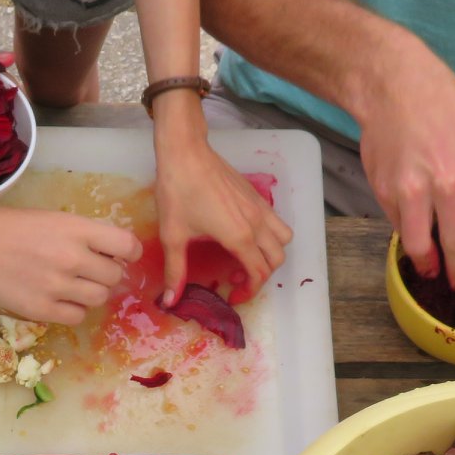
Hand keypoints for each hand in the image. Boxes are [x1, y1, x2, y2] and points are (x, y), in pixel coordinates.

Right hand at [0, 207, 142, 325]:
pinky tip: (59, 299)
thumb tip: (112, 257)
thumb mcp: (53, 219)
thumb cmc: (11, 227)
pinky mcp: (41, 309)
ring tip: (73, 286)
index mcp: (76, 229)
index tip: (120, 256)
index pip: (127, 245)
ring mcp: (57, 286)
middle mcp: (71, 258)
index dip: (128, 253)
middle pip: (114, 276)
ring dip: (91, 293)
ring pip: (99, 298)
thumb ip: (83, 236)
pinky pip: (77, 316)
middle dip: (105, 274)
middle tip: (88, 271)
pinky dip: (73, 309)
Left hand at [151, 96, 291, 303]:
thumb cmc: (177, 192)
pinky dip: (270, 235)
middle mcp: (257, 223)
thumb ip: (175, 272)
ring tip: (245, 257)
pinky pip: (276, 222)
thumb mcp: (172, 236)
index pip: (259, 273)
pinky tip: (244, 234)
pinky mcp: (257, 196)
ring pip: (283, 239)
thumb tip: (170, 301)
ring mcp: (260, 207)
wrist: (186, 153)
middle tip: (235, 279)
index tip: (232, 296)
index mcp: (239, 236)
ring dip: (271, 254)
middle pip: (276, 259)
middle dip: (260, 276)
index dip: (249, 291)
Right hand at [354, 38, 454, 293]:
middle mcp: (450, 185)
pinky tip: (413, 240)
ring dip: (430, 266)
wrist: (395, 84)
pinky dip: (407, 237)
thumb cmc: (442, 103)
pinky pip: (399, 226)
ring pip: (423, 246)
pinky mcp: (387, 192)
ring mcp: (414, 191)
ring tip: (433, 272)